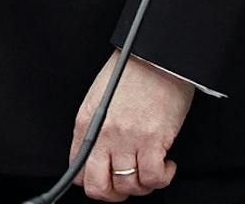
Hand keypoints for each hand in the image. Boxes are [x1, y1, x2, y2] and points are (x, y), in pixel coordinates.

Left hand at [71, 51, 193, 198]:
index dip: (94, 181)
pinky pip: (153, 177)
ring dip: (142, 186)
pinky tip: (166, 166)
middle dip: (113, 195)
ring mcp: (128, 138)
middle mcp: (103, 135)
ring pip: (128, 186)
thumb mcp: (100, 97)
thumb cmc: (131, 70)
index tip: (108, 178)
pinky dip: (161, 178)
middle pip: (99, 187)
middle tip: (126, 186)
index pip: (78, 171)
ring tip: (150, 171)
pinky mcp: (153, 139)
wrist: (156, 54)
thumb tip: (98, 155)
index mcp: (86, 124)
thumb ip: (95, 128)